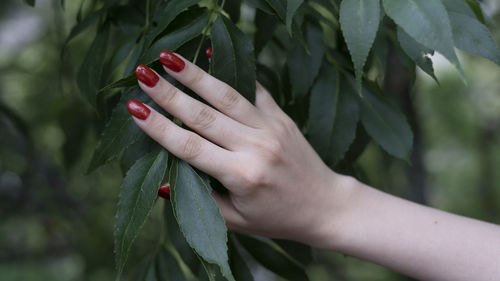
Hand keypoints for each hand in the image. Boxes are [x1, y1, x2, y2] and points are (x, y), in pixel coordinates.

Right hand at [129, 51, 349, 244]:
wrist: (325, 205)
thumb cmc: (278, 218)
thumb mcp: (237, 221)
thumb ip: (201, 200)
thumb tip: (160, 183)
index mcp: (242, 176)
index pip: (190, 148)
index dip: (160, 128)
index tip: (135, 109)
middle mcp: (255, 147)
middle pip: (204, 116)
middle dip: (170, 93)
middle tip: (143, 74)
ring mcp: (270, 128)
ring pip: (227, 96)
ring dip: (196, 75)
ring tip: (170, 57)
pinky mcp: (281, 117)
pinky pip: (254, 90)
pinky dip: (233, 72)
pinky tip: (212, 53)